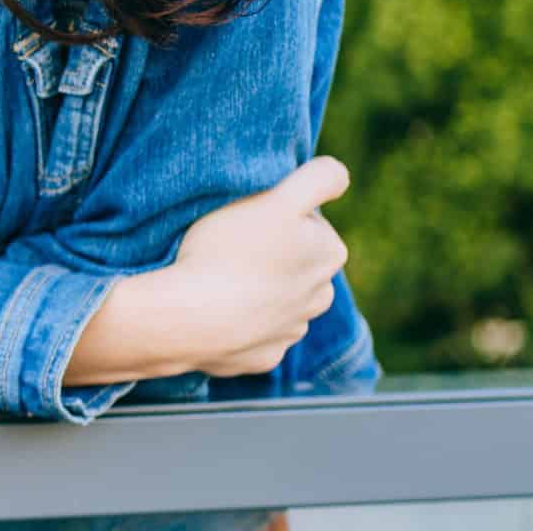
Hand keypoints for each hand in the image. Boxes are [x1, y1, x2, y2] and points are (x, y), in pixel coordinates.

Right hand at [159, 156, 352, 376]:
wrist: (192, 318)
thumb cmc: (230, 253)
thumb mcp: (278, 200)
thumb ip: (318, 179)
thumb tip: (340, 175)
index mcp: (329, 253)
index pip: (308, 221)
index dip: (277, 214)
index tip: (250, 218)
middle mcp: (319, 296)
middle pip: (295, 261)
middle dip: (272, 253)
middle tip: (231, 245)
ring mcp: (290, 330)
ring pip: (277, 299)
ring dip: (258, 290)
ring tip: (220, 278)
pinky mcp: (262, 357)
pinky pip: (254, 334)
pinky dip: (240, 323)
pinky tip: (216, 310)